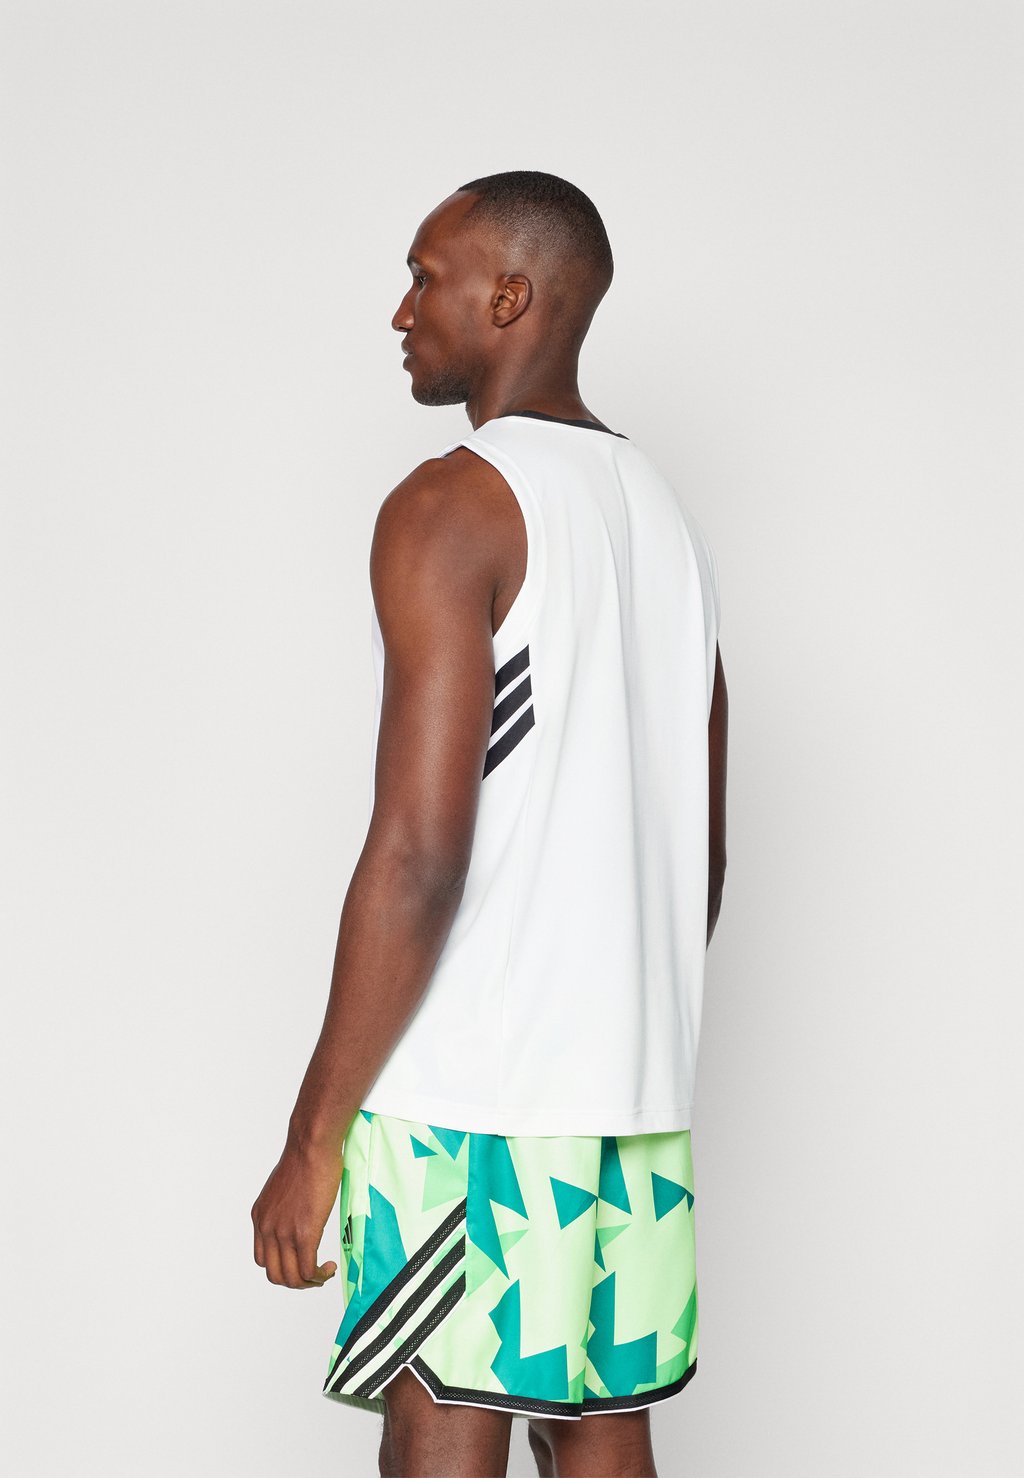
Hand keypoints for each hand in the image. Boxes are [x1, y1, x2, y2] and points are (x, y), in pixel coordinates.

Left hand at [251, 1133, 343, 1288]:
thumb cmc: (305, 1157)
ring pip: (290, 1278)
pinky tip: (330, 1267)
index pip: (262, 1258)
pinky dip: (319, 1276)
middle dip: (294, 1281)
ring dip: (308, 1283)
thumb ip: (285, 1206)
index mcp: (260, 1217)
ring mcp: (283, 1232)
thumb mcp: (284, 1187)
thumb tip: (299, 1213)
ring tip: (323, 1272)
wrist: (311, 1144)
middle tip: (314, 1273)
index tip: (301, 1261)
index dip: (282, 1266)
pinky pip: (307, 1270)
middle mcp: (266, 1228)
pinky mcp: (304, 1233)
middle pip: (273, 1274)